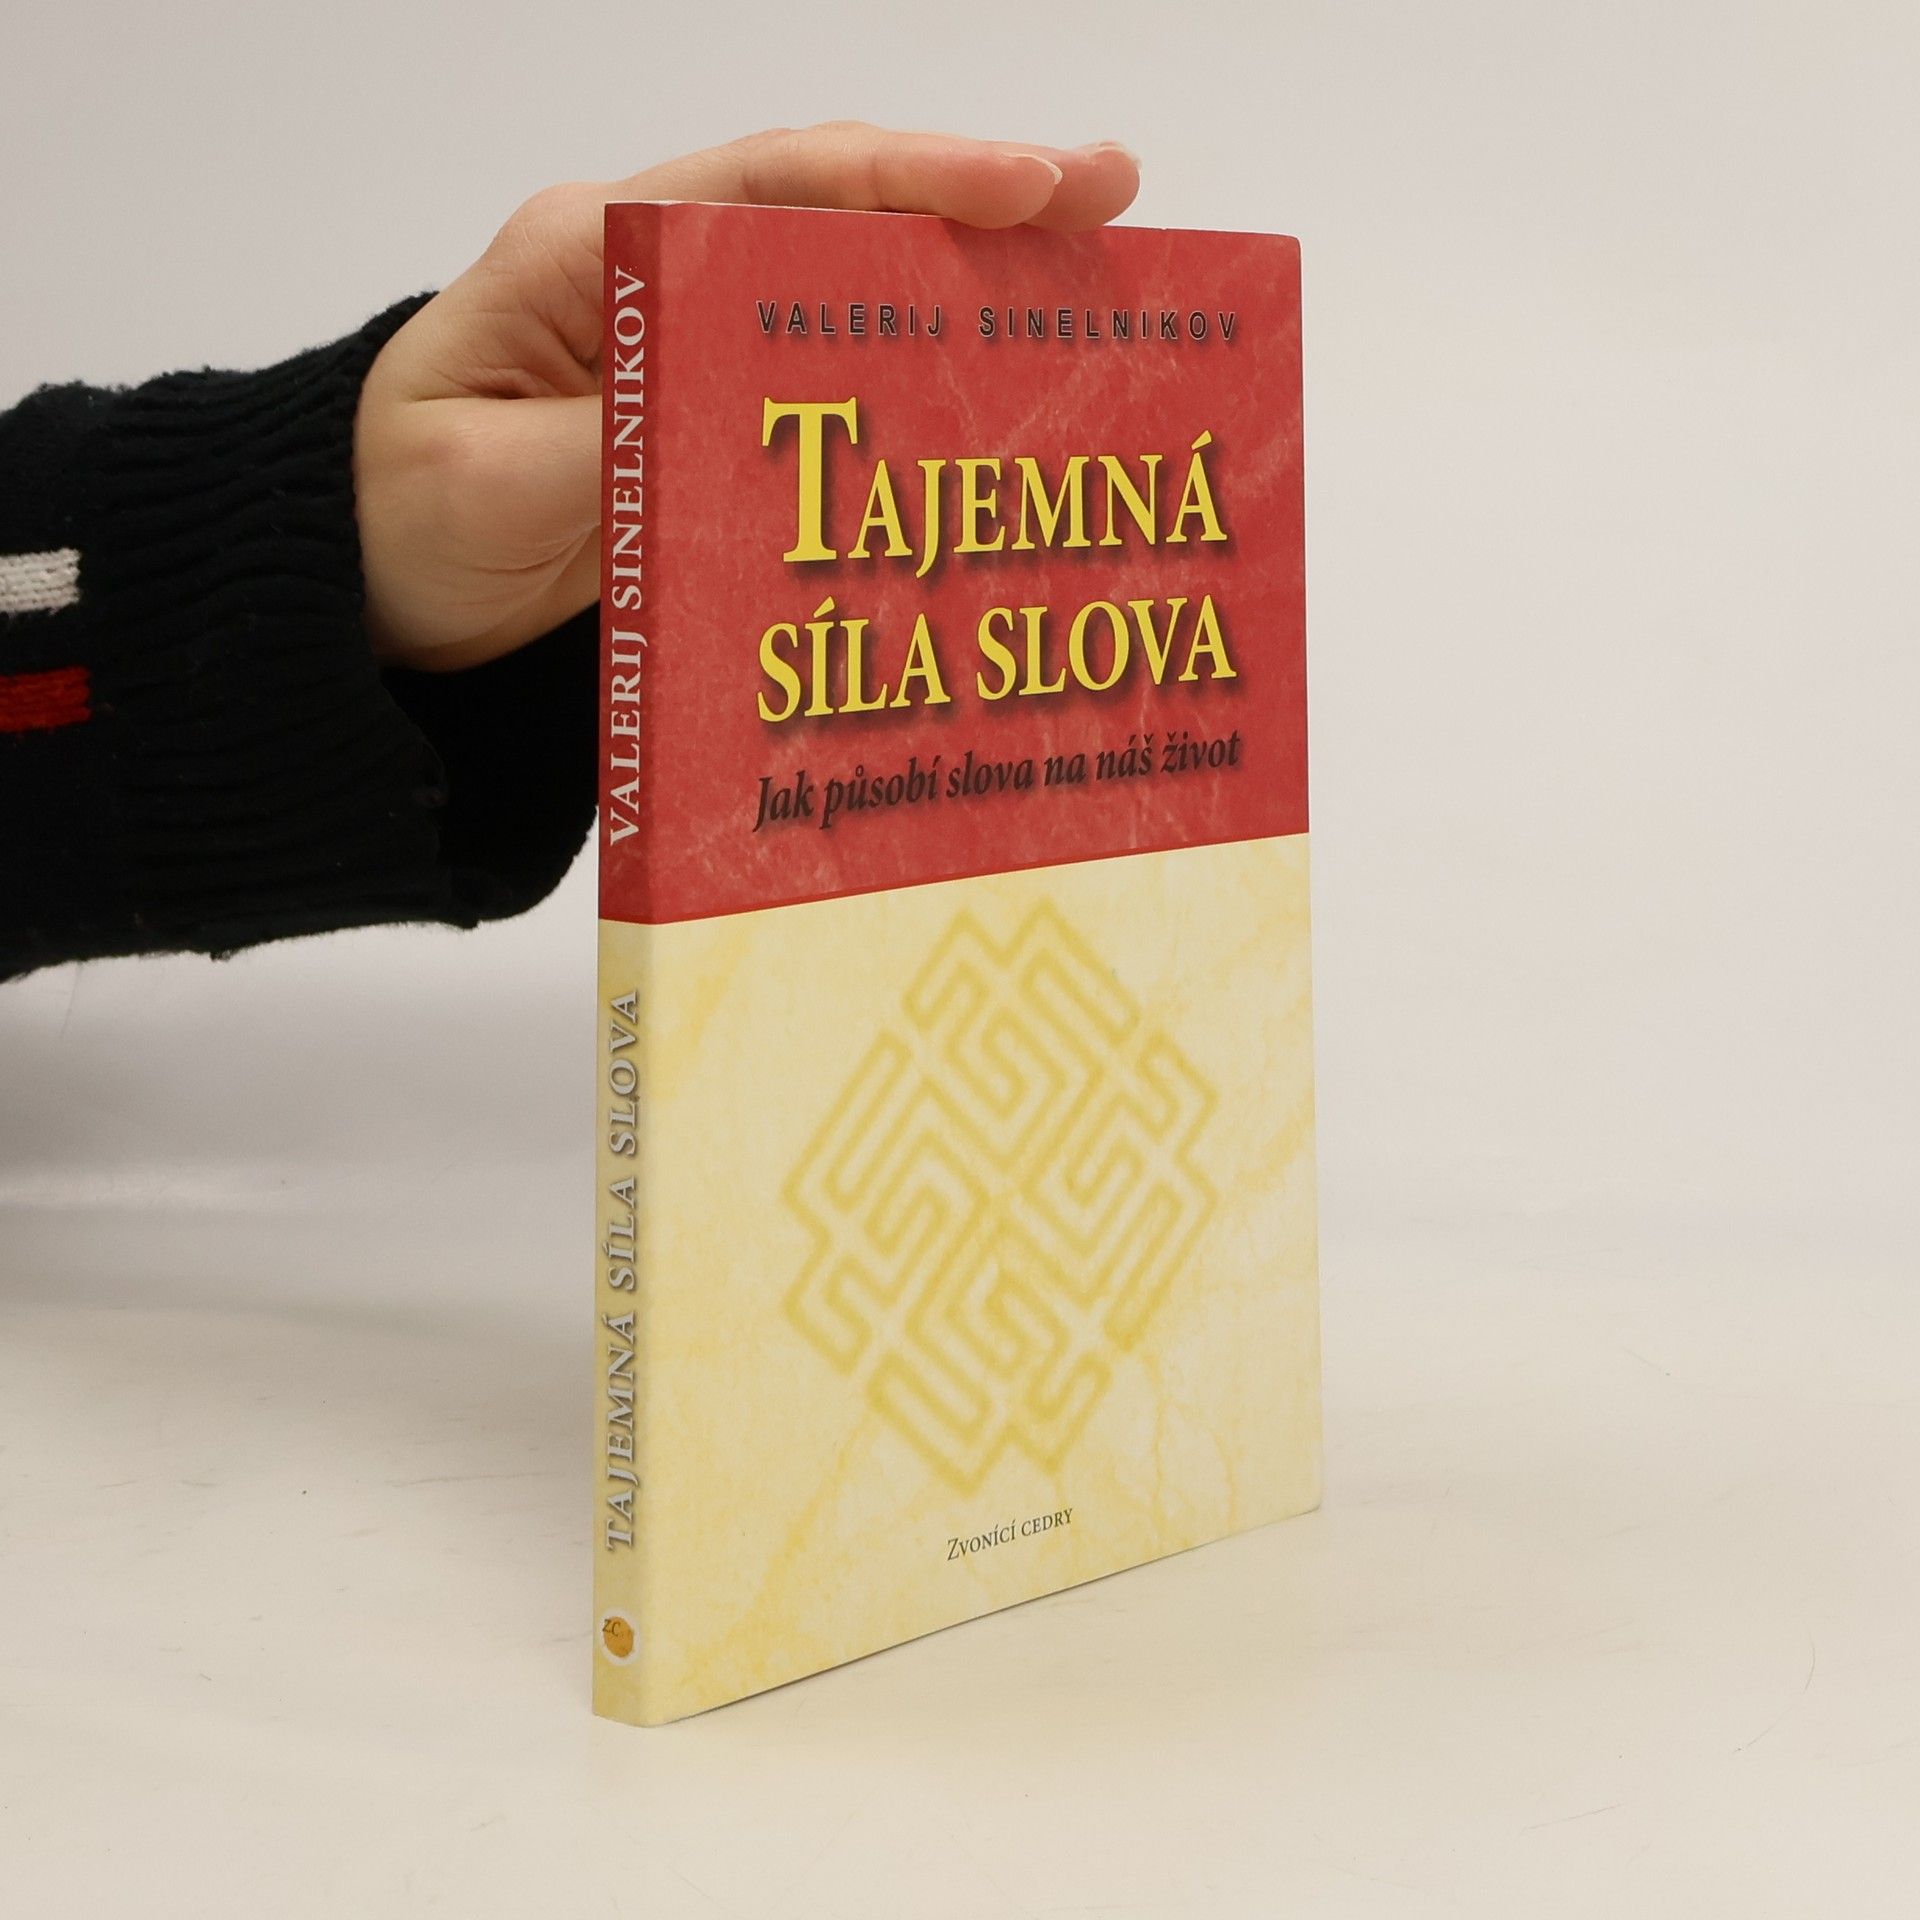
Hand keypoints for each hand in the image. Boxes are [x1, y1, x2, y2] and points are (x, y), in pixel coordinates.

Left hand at [353, 124, 1140, 672]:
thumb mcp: (491, 485)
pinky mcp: (712, 425)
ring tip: (1092, 285)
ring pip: (851, 296)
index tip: (1028, 188)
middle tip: (1114, 207)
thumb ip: (620, 444)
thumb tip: (749, 418)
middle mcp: (658, 278)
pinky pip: (833, 389)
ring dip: (967, 291)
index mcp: (597, 251)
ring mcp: (692, 351)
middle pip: (840, 218)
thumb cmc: (397, 515)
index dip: (911, 179)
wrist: (363, 588)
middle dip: (978, 208)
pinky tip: (990, 405)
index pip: (776, 184)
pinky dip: (916, 385)